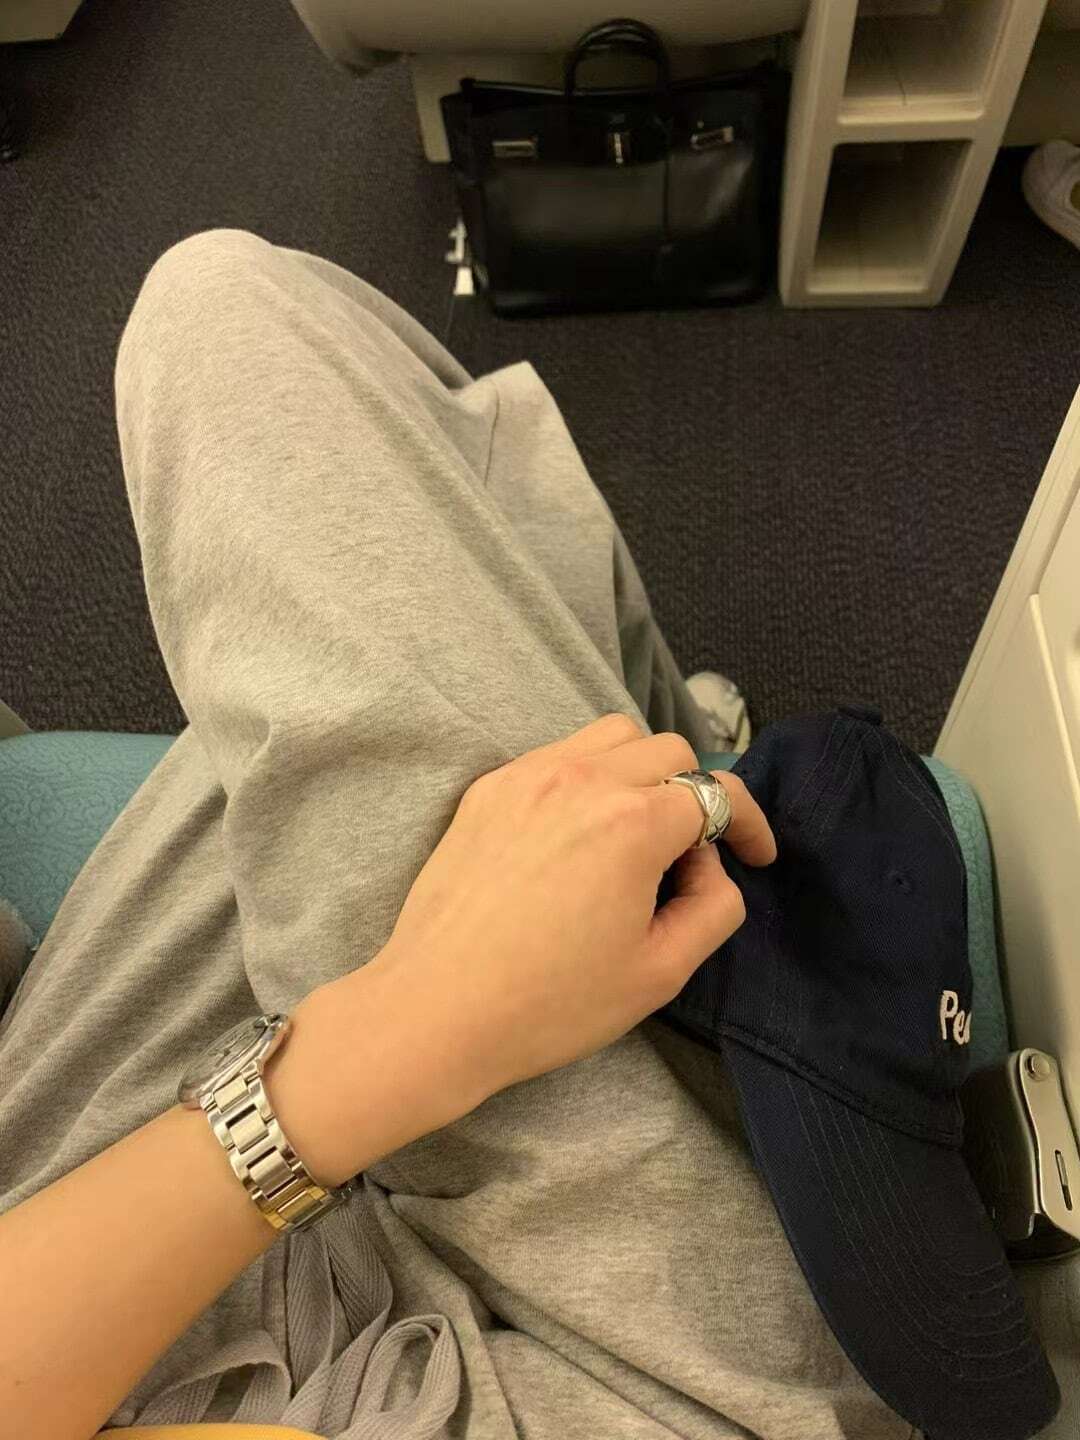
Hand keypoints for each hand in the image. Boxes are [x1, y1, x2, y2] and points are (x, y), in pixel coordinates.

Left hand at [370, 712, 775, 1114]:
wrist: (437, 1011)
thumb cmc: (549, 1003)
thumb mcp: (661, 972)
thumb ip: (714, 906)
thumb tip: (710, 866)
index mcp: (633, 822)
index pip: (717, 793)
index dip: (749, 825)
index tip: (756, 856)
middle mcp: (581, 780)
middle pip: (667, 751)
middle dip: (694, 796)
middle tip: (685, 858)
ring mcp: (527, 777)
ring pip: (611, 737)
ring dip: (640, 771)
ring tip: (633, 833)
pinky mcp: (488, 790)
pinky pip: (556, 756)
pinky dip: (585, 779)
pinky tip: (575, 837)